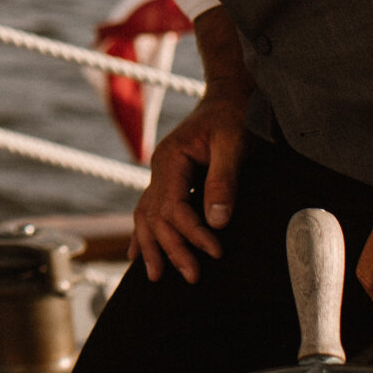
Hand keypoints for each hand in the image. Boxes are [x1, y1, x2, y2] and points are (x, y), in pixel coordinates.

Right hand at [128, 85, 251, 282]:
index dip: (192, 232)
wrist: (230, 94)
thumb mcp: (233, 143)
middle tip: (192, 278)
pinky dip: (144, 232)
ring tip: (157, 277)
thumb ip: (223, 180)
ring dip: (152, 246)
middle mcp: (159, 168)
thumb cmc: (234, 115)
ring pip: (146, 215)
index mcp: (170, 159)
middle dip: (171, 249)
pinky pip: (149, 209)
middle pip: (155, 216)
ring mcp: (161, 173)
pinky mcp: (170, 178)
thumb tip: (217, 222)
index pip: (173, 206)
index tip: (215, 252)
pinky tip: (138, 253)